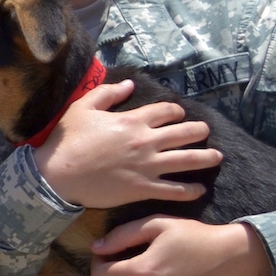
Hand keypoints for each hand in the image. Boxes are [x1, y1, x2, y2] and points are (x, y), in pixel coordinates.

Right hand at [31, 80, 222, 207]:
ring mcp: (147, 166)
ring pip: (186, 160)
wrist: (57, 174)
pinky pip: (174, 190)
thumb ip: (108, 94)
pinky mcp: (142, 188)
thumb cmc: (68, 140)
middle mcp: (146, 141)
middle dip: (199, 131)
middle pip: (184, 133)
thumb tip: (130, 85)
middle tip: (206, 132)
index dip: (177, 112)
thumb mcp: (83, 108)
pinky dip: (190, 190)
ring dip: (206, 158)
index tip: (180, 115)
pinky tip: (200, 190)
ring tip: (217, 157)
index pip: (166, 112)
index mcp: (132, 121)